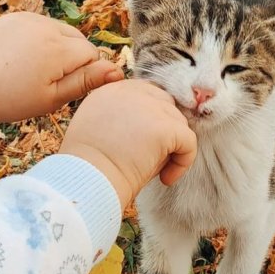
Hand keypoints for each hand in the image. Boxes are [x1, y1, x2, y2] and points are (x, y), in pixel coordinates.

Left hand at [0, 13, 122, 127]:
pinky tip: (26, 57)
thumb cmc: (12, 99)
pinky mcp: (17, 17)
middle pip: (79, 40)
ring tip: (37, 68)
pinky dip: (41, 39)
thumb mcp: (53, 97)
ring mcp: (30, 18)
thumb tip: (118, 71)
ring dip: (59, 48)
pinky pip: (43, 26)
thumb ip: (87, 82)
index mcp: (59, 48)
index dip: (83, 73)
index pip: (92, 54)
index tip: (62, 86)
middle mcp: (47, 26)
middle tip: (49, 79)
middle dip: (73, 58)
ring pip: (63, 32)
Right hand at [60, 80, 196, 209]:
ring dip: (173, 147)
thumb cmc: (87, 169)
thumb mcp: (97, 131)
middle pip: (165, 104)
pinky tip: (166, 179)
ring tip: (156, 171)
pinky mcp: (164, 126)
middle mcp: (130, 91)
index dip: (151, 120)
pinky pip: (189, 141)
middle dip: (165, 130)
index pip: (146, 94)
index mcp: (110, 91)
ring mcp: (149, 107)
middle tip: (154, 157)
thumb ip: (122, 119)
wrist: (85, 182)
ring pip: (179, 122)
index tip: (144, 146)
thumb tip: (150, 129)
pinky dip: (183, 162)